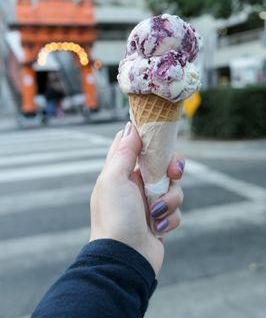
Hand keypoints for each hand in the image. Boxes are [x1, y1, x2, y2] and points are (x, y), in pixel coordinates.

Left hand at [90, 122, 183, 274]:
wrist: (125, 259)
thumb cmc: (115, 217)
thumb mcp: (114, 179)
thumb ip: (124, 153)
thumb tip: (130, 126)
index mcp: (121, 172)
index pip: (135, 146)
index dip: (149, 138)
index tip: (161, 136)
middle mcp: (135, 185)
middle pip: (163, 164)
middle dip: (173, 169)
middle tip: (174, 173)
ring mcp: (149, 202)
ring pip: (174, 188)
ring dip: (170, 200)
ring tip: (156, 214)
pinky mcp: (161, 219)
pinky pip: (176, 210)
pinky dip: (170, 219)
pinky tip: (157, 229)